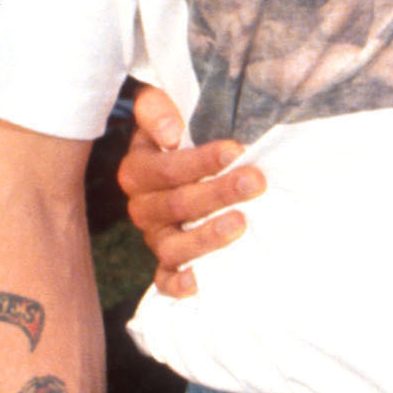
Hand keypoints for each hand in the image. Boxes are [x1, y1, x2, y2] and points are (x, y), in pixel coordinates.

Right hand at [120, 85, 260, 298]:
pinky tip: (198, 283)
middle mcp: (143, 208)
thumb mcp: (161, 108)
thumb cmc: (178, 133)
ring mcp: (156, 238)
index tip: (235, 150)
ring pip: (173, 246)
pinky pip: (164, 281)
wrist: (177, 162)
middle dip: (218, 193)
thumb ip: (155, 108)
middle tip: (254, 182)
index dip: (201, 161)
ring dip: (207, 237)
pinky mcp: (168, 264)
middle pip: (176, 205)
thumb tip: (170, 132)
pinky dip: (177, 285)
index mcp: (138, 171)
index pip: (166, 169)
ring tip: (241, 223)